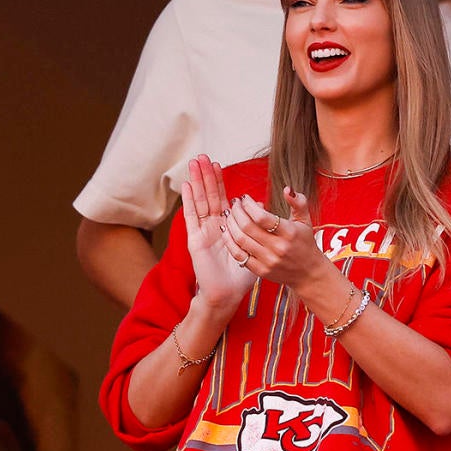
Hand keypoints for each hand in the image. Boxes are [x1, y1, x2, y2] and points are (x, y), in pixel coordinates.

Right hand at [181, 155, 256, 309]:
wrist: (228, 294)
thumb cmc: (242, 275)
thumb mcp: (257, 247)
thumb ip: (261, 227)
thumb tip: (263, 207)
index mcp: (227, 227)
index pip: (221, 199)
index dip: (219, 183)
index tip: (218, 165)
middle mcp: (213, 227)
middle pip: (208, 196)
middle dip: (206, 177)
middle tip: (203, 156)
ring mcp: (203, 232)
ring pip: (199, 202)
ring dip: (197, 182)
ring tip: (194, 163)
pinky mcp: (195, 240)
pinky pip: (192, 217)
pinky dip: (188, 201)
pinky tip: (186, 186)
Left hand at [222, 188, 331, 290]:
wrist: (308, 273)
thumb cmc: (305, 243)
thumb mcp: (305, 220)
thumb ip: (298, 202)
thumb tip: (287, 189)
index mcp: (289, 233)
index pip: (261, 217)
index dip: (248, 205)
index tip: (244, 198)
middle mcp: (278, 248)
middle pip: (247, 227)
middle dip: (236, 212)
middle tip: (234, 204)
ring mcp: (268, 260)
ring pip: (240, 240)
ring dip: (230, 224)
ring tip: (229, 215)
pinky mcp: (260, 270)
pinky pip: (239, 255)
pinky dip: (229, 242)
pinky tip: (227, 231)